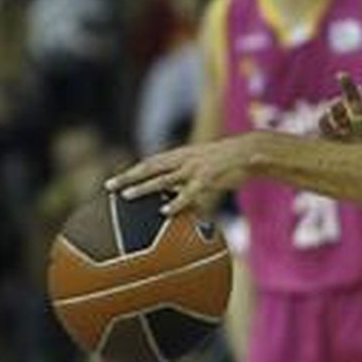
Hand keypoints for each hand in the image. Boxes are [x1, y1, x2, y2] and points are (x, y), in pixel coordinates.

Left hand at [106, 135, 256, 215]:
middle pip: (150, 167)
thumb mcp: (211, 167)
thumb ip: (195, 179)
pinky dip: (175, 202)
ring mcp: (195, 168)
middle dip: (128, 176)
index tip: (115, 181)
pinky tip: (163, 211)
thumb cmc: (233, 162)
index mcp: (184, 154)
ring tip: (126, 196)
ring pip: (163, 179)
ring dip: (143, 187)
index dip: (134, 171)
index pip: (153, 162)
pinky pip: (188, 193)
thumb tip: (181, 195)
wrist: (253, 150)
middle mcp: (185, 159)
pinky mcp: (207, 179)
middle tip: (108, 187)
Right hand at [318, 72, 361, 141]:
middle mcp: (348, 132)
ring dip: (327, 119)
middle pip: (336, 111)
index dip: (347, 88)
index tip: (342, 75)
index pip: (353, 102)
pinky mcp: (331, 157)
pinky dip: (316, 136)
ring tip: (334, 117)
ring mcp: (338, 144)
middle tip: (338, 104)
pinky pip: (319, 144)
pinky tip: (322, 134)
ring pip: (325, 126)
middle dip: (336, 105)